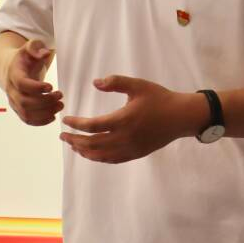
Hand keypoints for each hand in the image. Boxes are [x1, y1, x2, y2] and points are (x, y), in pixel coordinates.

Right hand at [4, 39, 61, 125]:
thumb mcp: (30, 46)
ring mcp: (13, 101)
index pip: (22, 84)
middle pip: (25, 102)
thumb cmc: (25, 58)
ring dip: (45, 113)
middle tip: (61, 96)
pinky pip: (27, 120)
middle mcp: (11, 90)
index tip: (51, 87)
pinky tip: (53, 116)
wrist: (11, 68)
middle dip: (45, 102)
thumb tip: (44, 53)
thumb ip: (36, 47)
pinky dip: (40, 122)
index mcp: (14, 73)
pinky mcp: (18, 109)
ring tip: (60, 105)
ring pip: (26, 114)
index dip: (36, 88)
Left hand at [60, 75, 203, 164]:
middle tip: (62, 135)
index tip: (65, 120)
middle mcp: (124, 138)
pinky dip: (98, 158)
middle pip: (92, 144)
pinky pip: (112, 160)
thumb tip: (95, 82)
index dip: (76, 124)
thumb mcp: (137, 85)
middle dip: (74, 140)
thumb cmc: (159, 98)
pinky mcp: (136, 154)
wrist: (181, 117)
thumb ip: (115, 82)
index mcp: (122, 120)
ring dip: (84, 151)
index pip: (92, 126)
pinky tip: (91, 153)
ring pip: (101, 155)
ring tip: (73, 145)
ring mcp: (130, 149)